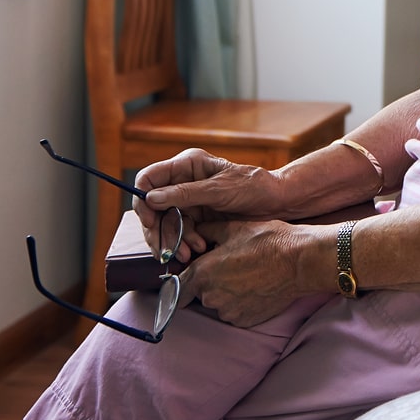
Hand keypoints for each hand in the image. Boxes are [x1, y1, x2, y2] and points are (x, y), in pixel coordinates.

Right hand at [134, 148, 286, 264]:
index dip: (143, 200)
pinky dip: (185, 244)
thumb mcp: (219, 190)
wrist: (277, 203)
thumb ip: (185, 194)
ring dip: (173, 241)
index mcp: (187, 165)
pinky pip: (181, 233)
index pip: (149, 178)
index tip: (150, 222)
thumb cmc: (253, 187)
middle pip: (153, 207)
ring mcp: (189, 201)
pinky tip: (197, 250)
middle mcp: (183, 182)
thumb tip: (151, 198)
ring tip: (188, 254)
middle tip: (164, 249)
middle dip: (158, 230)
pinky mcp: (197, 218)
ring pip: (165, 224)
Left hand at [181, 219, 317, 327]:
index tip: (187, 278)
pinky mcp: (244, 321)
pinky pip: (235, 312)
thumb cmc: (267, 241)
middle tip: (230, 267)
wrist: (299, 262)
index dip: (180, 281)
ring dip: (225, 293)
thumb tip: (195, 232)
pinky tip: (255, 287)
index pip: (176, 287)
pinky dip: (240, 303)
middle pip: (200, 294)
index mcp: (202, 274)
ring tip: (246, 276)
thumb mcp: (233, 228)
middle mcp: (211, 297)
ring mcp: (228, 312)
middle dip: (209, 282)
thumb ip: (206, 232)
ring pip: (218, 304)